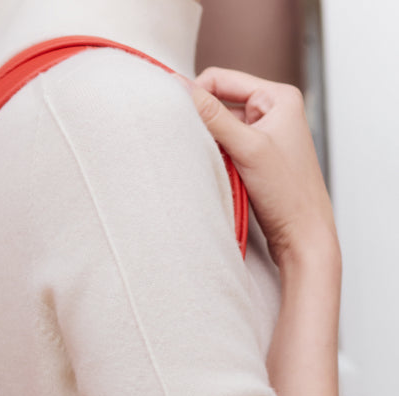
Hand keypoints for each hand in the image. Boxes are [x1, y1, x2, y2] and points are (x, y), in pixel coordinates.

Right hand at [179, 67, 339, 268]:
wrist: (302, 235)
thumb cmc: (288, 193)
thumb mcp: (248, 149)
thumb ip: (215, 117)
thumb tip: (182, 90)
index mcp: (278, 97)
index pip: (222, 79)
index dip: (196, 94)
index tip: (174, 115)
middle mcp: (272, 111)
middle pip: (219, 102)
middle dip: (202, 121)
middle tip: (186, 140)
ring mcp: (263, 135)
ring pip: (220, 127)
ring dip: (207, 142)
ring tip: (204, 160)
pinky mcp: (256, 158)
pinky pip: (225, 148)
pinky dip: (214, 157)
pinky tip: (212, 171)